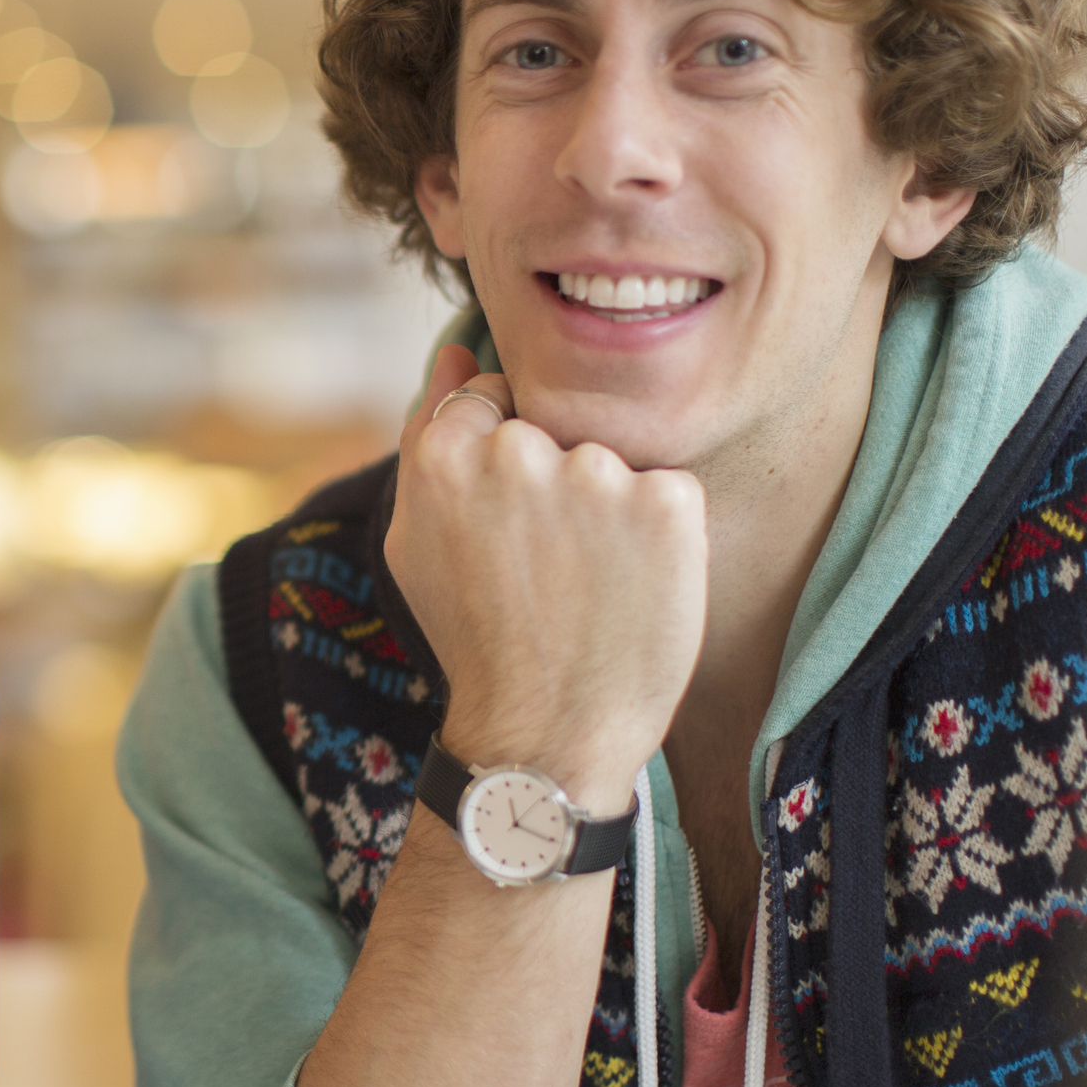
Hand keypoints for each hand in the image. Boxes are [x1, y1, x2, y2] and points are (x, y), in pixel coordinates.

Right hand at [388, 344, 707, 811]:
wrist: (546, 734)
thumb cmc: (475, 639)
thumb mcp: (416, 539)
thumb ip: (428, 433)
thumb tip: (461, 352)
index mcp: (447, 452)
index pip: (495, 402)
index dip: (506, 465)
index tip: (509, 529)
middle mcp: (518, 450)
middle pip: (556, 427)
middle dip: (558, 481)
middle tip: (548, 568)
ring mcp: (597, 473)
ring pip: (614, 461)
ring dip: (610, 511)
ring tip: (589, 587)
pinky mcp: (667, 502)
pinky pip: (670, 492)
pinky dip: (661, 538)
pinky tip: (632, 591)